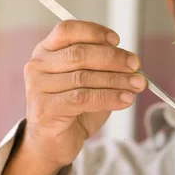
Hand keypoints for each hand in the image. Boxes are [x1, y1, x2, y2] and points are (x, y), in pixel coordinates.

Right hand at [23, 20, 145, 166]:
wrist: (51, 143)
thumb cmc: (72, 110)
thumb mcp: (89, 83)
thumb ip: (103, 69)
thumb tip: (133, 65)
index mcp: (46, 51)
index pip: (67, 30)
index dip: (94, 32)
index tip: (117, 40)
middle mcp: (38, 66)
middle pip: (79, 53)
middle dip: (113, 58)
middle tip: (136, 66)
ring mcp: (38, 88)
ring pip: (84, 77)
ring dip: (116, 80)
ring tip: (137, 85)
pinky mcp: (45, 109)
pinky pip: (83, 99)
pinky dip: (109, 98)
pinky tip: (125, 100)